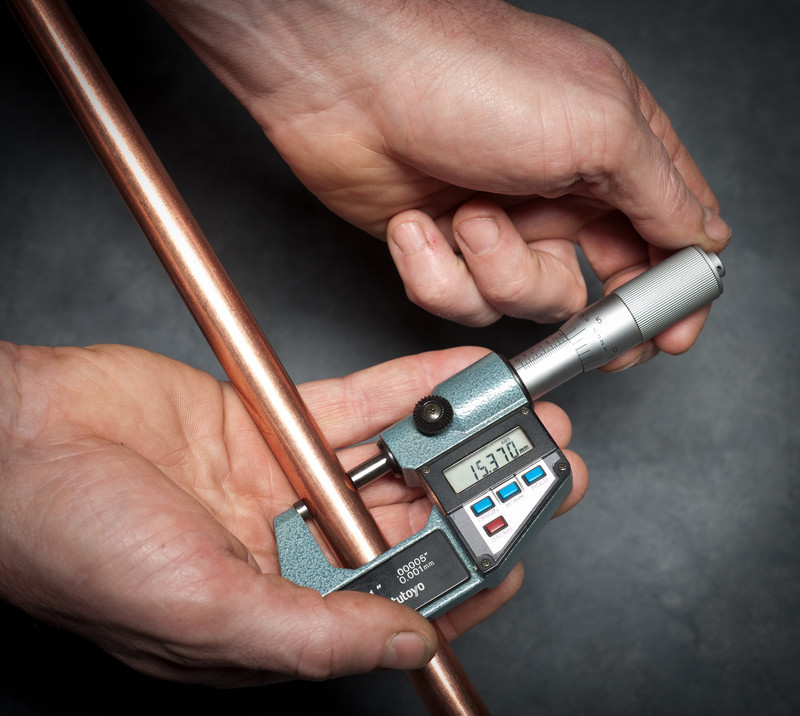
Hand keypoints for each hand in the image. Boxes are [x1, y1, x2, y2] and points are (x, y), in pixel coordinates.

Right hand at [0, 342, 585, 685]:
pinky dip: (409, 387)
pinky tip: (458, 375)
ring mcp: (283, 478)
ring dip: (457, 437)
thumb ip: (313, 631)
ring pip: (392, 457)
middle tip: (546, 469)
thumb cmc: (74, 543)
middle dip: (478, 497)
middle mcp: (289, 545)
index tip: (521, 550)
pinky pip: (356, 401)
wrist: (16, 441)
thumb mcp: (203, 612)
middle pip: (407, 522)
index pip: (394, 604)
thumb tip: (405, 645)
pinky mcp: (271, 419)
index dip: (465, 581)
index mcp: (275, 609)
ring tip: (523, 418)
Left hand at [150, 0, 730, 369]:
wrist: (347, 79)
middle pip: (598, 285)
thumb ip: (659, 191)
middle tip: (587, 328)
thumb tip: (701, 235)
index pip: (667, 233)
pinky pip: (457, 297)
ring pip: (522, 300)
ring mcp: (499, 224)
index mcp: (612, 152)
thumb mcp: (597, 125)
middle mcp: (559, 192)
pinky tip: (417, 223)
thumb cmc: (468, 75)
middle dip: (587, 311)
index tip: (671, 332)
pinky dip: (436, 270)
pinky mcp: (442, 248)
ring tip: (467, 217)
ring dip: (495, 269)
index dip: (673, 288)